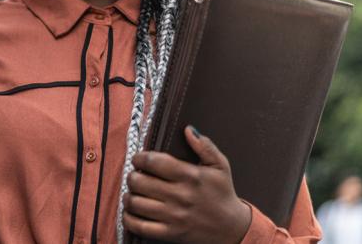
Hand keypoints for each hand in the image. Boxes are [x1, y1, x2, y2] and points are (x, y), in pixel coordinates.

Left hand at [123, 125, 251, 243]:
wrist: (233, 229)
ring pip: (136, 203)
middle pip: (139, 182)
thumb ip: (205, 146)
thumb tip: (188, 129)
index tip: (138, 160)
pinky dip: (129, 218)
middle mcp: (180, 196)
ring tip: (133, 193)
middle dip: (132, 176)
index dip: (139, 158)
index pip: (153, 162)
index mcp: (190, 176)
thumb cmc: (223, 194)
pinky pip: (140, 226)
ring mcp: (174, 216)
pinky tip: (131, 212)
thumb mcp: (220, 167)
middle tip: (135, 176)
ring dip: (128, 196)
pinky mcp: (170, 233)